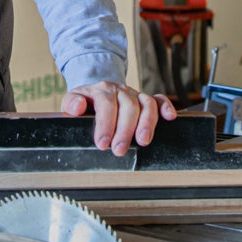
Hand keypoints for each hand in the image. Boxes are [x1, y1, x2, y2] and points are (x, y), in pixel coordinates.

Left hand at [61, 82, 176, 155]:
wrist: (96, 93)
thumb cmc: (86, 102)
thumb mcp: (72, 101)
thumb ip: (72, 103)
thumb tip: (77, 106)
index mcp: (101, 90)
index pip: (106, 105)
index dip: (105, 124)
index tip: (102, 143)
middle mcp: (120, 90)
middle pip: (128, 106)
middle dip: (125, 130)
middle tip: (119, 150)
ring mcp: (134, 94)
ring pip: (146, 104)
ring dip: (146, 122)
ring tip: (143, 141)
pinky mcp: (145, 100)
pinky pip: (159, 99)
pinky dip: (166, 106)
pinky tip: (169, 117)